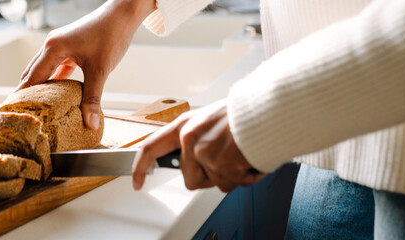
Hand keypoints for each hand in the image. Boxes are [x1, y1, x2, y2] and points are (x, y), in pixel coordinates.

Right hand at [18, 0, 155, 129]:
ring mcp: (59, 45)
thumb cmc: (111, 36)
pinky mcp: (69, 47)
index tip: (12, 112)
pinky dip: (54, 80)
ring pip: (44, 70)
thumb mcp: (100, 71)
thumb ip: (93, 98)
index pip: (31, 78)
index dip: (22, 96)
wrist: (122, 15)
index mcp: (53, 48)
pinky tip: (55, 94)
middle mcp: (51, 45)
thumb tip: (90, 124)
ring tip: (35, 108)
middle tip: (20, 115)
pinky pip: (55, 66)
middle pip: (32, 73)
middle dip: (27, 94)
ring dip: (40, 87)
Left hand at [132, 99, 264, 191]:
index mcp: (184, 125)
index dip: (140, 167)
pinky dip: (246, 176)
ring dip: (231, 175)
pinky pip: (233, 183)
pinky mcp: (222, 164)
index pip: (151, 147)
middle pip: (189, 178)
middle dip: (210, 176)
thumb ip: (194, 139)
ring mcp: (205, 152)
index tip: (136, 181)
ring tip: (240, 154)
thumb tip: (186, 159)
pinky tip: (249, 159)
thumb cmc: (244, 114)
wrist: (268, 109)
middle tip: (227, 158)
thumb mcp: (209, 120)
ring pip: (213, 183)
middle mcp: (190, 138)